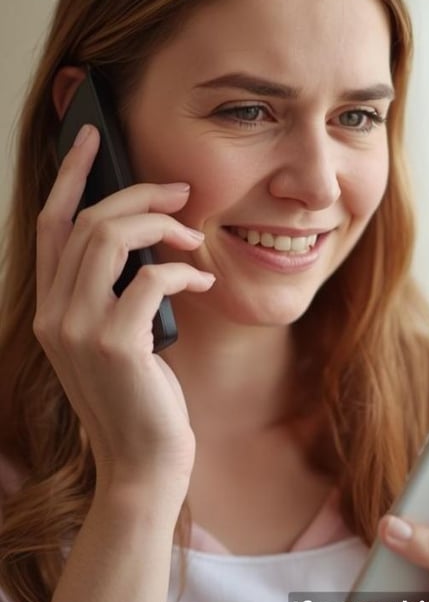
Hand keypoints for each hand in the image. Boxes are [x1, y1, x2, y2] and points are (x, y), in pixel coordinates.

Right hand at [33, 124, 214, 493]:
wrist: (144, 463)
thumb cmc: (142, 397)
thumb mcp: (122, 336)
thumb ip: (120, 290)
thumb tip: (152, 237)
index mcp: (52, 307)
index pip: (50, 223)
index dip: (72, 175)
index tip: (93, 138)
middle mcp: (54, 314)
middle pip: (85, 221)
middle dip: (136, 194)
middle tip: (180, 192)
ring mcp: (78, 329)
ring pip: (110, 239)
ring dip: (161, 226)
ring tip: (193, 237)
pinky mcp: (115, 345)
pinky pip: (151, 279)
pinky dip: (185, 272)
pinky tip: (205, 283)